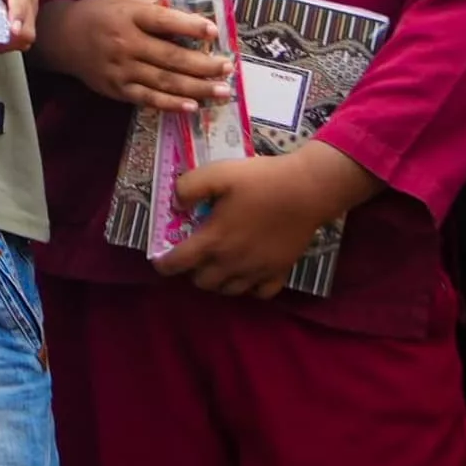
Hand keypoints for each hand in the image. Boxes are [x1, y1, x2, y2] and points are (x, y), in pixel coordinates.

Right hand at [36, 0, 232, 111]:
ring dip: (196, 87)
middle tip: (228, 67)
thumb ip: (156, 3)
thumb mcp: (126, 0)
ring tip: (222, 90)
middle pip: (169, 56)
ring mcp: (121, 69)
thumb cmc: (103, 15)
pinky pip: (149, 99)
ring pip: (164, 81)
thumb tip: (194, 5)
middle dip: (203, 64)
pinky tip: (193, 106)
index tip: (213, 31)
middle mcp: (125, 43)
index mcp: (129, 16)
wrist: (64, 38)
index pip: (162, 20)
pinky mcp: (117, 89)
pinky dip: (172, 104)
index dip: (188, 26)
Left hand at [158, 143, 374, 300]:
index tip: (159, 261)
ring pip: (230, 291)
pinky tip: (248, 274)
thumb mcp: (218, 173)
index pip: (179, 262)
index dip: (164, 264)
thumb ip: (189, 187)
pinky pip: (260, 292)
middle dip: (193, 272)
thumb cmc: (260, 180)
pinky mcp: (280, 272)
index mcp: (214, 240)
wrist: (306, 190)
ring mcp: (258, 271)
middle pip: (203, 282)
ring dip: (219, 281)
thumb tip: (175, 203)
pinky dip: (250, 288)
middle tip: (195, 255)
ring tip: (219, 264)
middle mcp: (233, 263)